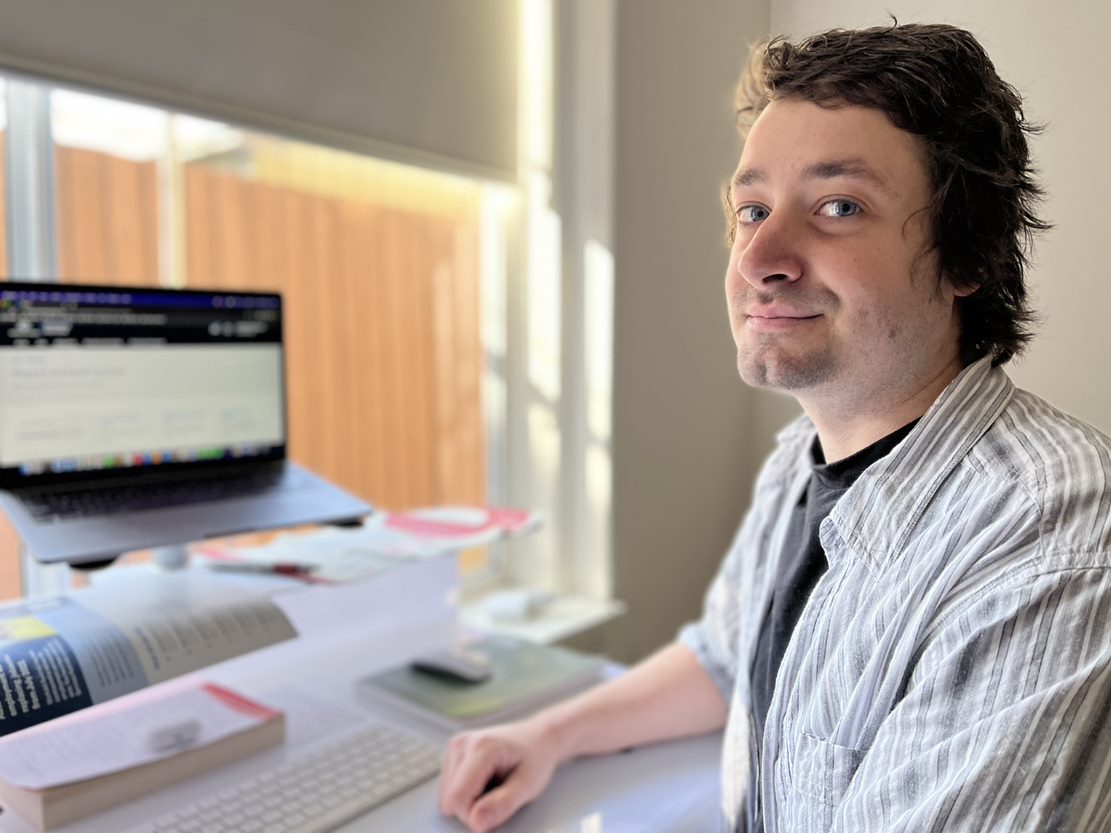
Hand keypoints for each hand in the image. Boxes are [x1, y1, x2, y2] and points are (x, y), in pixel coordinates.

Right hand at [438, 718, 563, 831]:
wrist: (538, 738)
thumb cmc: (536, 759)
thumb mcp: (528, 786)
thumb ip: (503, 805)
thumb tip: (476, 823)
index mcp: (481, 748)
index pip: (458, 799)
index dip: (475, 817)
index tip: (498, 811)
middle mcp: (462, 743)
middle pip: (449, 799)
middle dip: (472, 809)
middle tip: (499, 795)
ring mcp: (455, 746)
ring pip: (446, 796)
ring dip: (469, 800)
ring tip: (493, 785)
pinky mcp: (452, 752)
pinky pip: (448, 788)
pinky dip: (466, 792)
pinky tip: (484, 781)